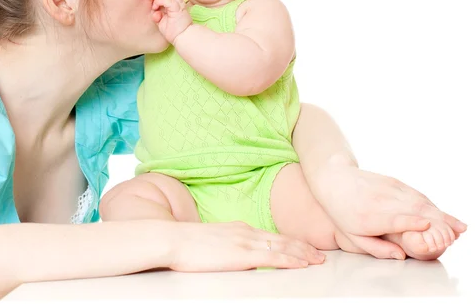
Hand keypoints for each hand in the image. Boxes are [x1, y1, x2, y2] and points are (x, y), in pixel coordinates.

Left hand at [146, 0, 191, 43]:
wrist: (182, 38)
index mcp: (174, 5)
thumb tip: (155, 13)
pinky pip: (168, 0)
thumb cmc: (174, 32)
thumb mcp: (162, 23)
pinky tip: (156, 5)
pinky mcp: (178, 9)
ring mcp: (178, 5)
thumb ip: (158, 16)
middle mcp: (177, 3)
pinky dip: (160, 1)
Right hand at [167, 221, 325, 270]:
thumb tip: (237, 257)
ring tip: (318, 260)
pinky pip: (273, 257)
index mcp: (238, 229)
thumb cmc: (186, 244)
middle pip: (281, 238)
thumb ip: (227, 246)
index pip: (270, 235)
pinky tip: (302, 264)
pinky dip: (291, 260)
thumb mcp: (212, 241)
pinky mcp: (243, 254)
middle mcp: (245, 232)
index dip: (289, 241)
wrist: (174, 240)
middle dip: (302, 247)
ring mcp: (245, 242)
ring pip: (282, 246)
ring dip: (303, 253)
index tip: (303, 247)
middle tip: (319, 254)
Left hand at [312, 165, 466, 257]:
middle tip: (457, 234)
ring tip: (459, 227)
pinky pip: (416, 194)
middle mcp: (382, 200)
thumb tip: (402, 256)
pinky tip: (444, 215)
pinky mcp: (395, 182)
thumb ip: (377, 248)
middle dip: (437, 221)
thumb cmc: (341, 212)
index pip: (394, 218)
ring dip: (440, 214)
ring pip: (419, 201)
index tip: (428, 226)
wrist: (334, 178)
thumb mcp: (352, 235)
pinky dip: (432, 204)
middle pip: (413, 210)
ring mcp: (389, 189)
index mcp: (370, 216)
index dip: (411, 221)